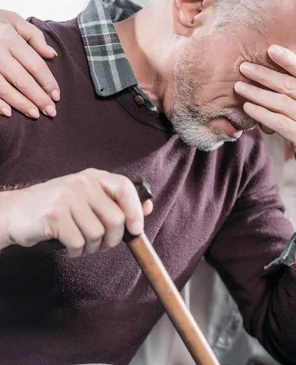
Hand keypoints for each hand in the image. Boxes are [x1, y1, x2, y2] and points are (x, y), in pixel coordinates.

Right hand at [0, 10, 59, 117]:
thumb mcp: (12, 19)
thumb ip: (34, 36)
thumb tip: (52, 55)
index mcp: (9, 37)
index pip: (35, 65)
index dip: (48, 82)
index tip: (56, 96)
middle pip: (22, 80)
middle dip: (38, 98)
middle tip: (51, 112)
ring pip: (3, 88)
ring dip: (20, 104)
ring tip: (35, 114)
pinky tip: (8, 112)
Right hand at [0, 169, 152, 256]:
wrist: (14, 213)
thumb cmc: (56, 209)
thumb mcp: (87, 199)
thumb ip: (115, 203)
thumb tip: (148, 208)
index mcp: (93, 177)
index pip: (125, 188)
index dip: (135, 210)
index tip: (136, 229)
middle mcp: (82, 183)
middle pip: (115, 219)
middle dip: (112, 239)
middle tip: (101, 244)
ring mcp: (67, 198)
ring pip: (97, 234)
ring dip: (92, 247)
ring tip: (80, 242)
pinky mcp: (54, 216)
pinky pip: (79, 243)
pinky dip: (77, 251)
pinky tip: (68, 246)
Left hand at [235, 44, 295, 198]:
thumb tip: (283, 79)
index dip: (289, 59)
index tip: (270, 49)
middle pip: (290, 85)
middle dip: (264, 75)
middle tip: (244, 67)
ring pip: (281, 103)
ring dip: (257, 93)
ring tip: (239, 87)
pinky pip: (279, 122)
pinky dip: (261, 113)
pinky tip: (248, 108)